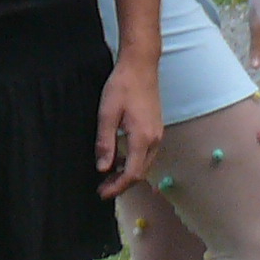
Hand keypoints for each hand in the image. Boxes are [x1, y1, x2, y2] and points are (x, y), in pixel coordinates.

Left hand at [95, 57, 165, 199]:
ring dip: (127, 174)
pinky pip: (146, 153)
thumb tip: (103, 168)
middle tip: (102, 189)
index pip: (132, 173)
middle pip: (141, 173)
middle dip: (122, 184)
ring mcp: (157, 134)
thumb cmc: (122, 86)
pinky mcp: (155, 128)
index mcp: (142, 137)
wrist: (140, 65)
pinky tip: (119, 159)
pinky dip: (133, 162)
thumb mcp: (107, 114)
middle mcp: (154, 139)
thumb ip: (105, 143)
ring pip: (144, 164)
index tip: (102, 193)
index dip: (117, 187)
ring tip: (108, 177)